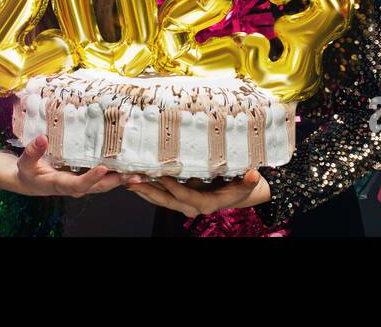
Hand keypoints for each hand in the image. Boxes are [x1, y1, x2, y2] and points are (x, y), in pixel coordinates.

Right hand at [10, 136, 123, 197]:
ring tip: (140, 171)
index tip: (102, 168)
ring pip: (105, 183)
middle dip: (117, 181)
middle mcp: (75, 186)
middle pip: (99, 186)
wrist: (30, 181)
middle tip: (134, 174)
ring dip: (122, 178)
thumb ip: (33, 152)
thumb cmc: (28, 172)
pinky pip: (104, 177)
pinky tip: (131, 165)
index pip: (77, 184)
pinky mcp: (86, 177)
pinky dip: (118, 172)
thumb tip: (42, 139)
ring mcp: (82, 183)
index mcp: (60, 184)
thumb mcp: (25, 163)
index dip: (90, 178)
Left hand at [124, 169, 266, 217]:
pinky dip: (147, 188)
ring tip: (126, 179)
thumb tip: (254, 175)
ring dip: (142, 189)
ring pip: (159, 199)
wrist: (240, 193)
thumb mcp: (248, 183)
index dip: (171, 187)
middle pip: (165, 200)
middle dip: (147, 190)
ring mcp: (183, 204)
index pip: (185, 195)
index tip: (158, 176)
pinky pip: (160, 196)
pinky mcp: (179, 198)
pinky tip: (135, 181)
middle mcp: (192, 206)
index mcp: (206, 203)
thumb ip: (249, 180)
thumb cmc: (242, 185)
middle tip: (131, 180)